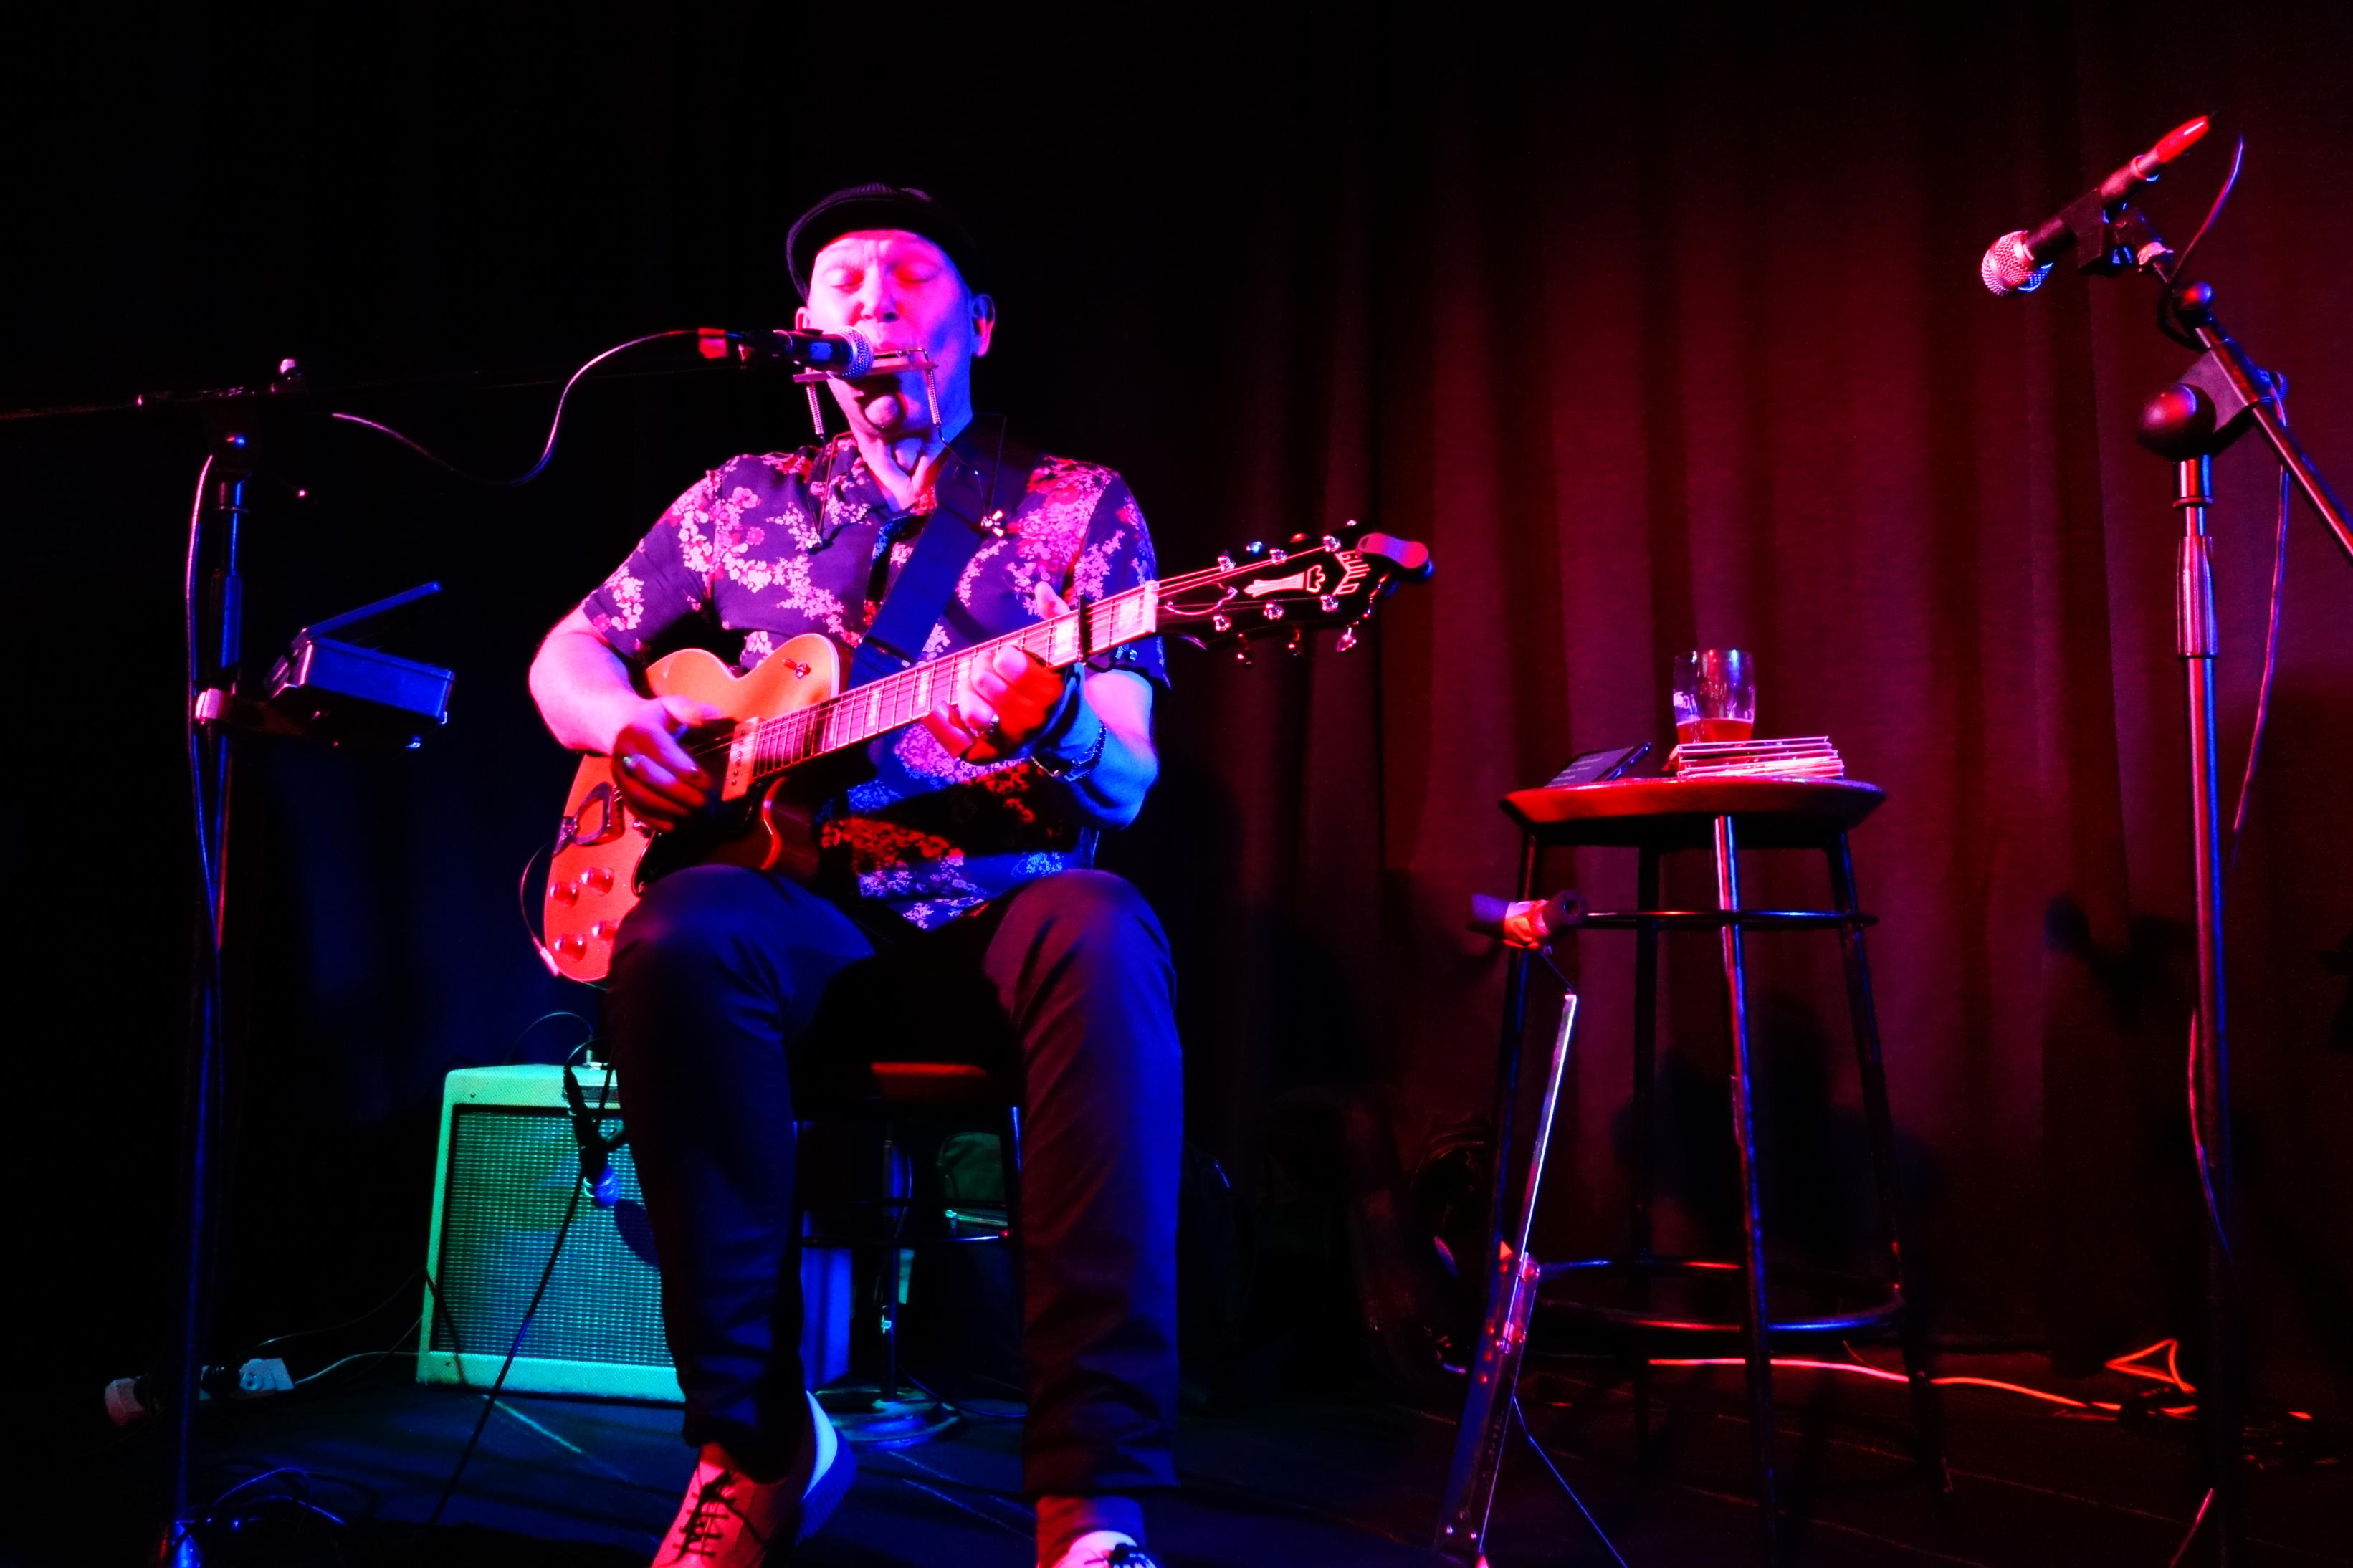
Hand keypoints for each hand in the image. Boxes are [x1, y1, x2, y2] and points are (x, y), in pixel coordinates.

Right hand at [609, 693, 722, 830]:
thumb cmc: (657, 718)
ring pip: (640, 796)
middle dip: (677, 792)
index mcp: (641, 730)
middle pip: (649, 777)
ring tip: (691, 814)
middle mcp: (626, 753)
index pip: (660, 750)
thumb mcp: (673, 706)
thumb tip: (721, 720)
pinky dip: (652, 820)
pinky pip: (633, 808)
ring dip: (667, 809)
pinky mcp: (620, 789)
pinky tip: (672, 826)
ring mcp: (620, 774)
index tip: (704, 780)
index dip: (681, 766)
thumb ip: (695, 712)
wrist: (621, 726)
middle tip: (703, 802)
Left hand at [923, 585, 1075, 764]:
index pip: (1013, 667)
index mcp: (1050, 692)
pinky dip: (944, 722)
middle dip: (982, 669)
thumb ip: (1056, 618)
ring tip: (973, 688)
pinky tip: (941, 707)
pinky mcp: (992, 754)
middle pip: (986, 683)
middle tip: (987, 669)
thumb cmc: (1055, 682)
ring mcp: (1011, 740)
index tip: (1005, 656)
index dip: (1003, 657)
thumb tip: (1040, 588)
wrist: (1062, 731)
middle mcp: (1032, 720)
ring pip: (972, 712)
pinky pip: (957, 740)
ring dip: (965, 693)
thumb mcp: (1063, 649)